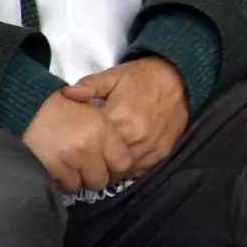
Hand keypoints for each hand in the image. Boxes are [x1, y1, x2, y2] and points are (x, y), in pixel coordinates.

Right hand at [21, 91, 113, 192]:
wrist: (26, 105)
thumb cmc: (62, 104)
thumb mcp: (93, 109)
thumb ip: (108, 131)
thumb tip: (121, 154)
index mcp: (103, 129)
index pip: (123, 162)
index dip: (117, 167)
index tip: (110, 165)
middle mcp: (88, 147)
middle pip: (102, 180)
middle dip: (95, 176)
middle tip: (87, 168)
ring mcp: (68, 160)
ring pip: (80, 186)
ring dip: (75, 179)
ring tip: (69, 165)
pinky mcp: (50, 170)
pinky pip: (61, 186)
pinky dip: (59, 180)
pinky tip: (56, 168)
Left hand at [62, 57, 188, 178]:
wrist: (180, 77)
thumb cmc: (142, 77)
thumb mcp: (114, 75)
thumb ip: (89, 85)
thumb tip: (66, 94)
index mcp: (119, 119)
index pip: (92, 147)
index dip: (82, 149)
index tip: (76, 148)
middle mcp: (135, 138)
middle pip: (107, 163)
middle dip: (96, 162)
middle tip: (88, 158)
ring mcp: (150, 148)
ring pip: (123, 170)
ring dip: (112, 167)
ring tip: (103, 161)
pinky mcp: (162, 153)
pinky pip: (140, 170)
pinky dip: (130, 168)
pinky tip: (123, 160)